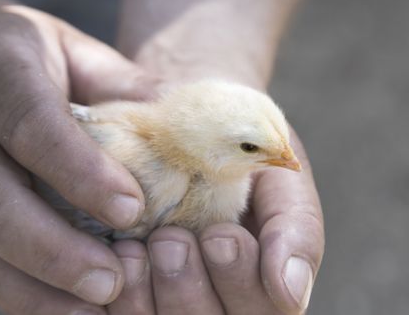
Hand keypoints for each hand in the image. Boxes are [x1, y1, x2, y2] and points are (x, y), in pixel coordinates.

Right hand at [0, 0, 160, 313]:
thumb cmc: (37, 58)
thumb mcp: (81, 57)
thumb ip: (129, 88)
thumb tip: (191, 127)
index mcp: (5, 68)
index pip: (33, 124)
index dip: (79, 171)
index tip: (130, 210)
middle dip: (53, 249)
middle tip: (110, 283)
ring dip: (31, 286)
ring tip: (90, 312)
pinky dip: (17, 289)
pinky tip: (59, 306)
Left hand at [107, 123, 323, 313]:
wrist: (189, 113)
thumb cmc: (243, 149)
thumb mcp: (278, 176)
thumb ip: (296, 230)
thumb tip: (292, 296)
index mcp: (258, 279)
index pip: (259, 311)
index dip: (240, 284)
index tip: (221, 236)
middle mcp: (215, 295)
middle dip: (188, 289)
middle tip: (171, 239)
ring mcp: (167, 295)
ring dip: (145, 295)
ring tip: (136, 246)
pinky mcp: (124, 288)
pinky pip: (113, 314)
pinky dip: (112, 294)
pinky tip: (116, 255)